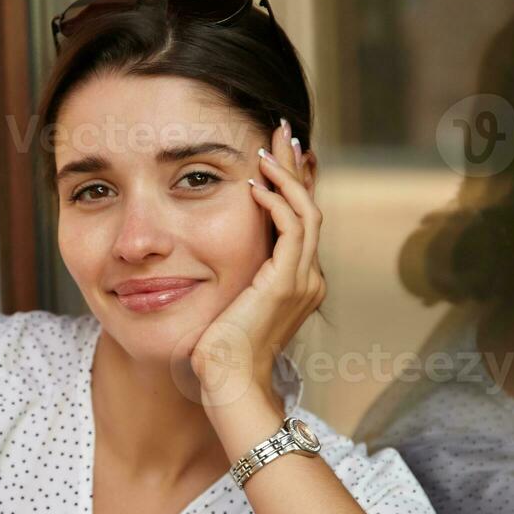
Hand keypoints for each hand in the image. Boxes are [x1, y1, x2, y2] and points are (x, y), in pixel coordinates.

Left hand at [189, 118, 324, 406]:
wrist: (228, 384)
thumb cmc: (218, 353)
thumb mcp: (226, 304)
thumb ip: (229, 278)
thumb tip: (203, 258)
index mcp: (296, 282)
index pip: (300, 220)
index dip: (292, 183)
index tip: (276, 153)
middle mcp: (307, 278)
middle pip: (310, 206)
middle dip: (296, 166)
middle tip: (282, 130)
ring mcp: (301, 281)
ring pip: (306, 211)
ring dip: (287, 175)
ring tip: (268, 147)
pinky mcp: (285, 283)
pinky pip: (291, 229)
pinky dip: (276, 202)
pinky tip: (254, 184)